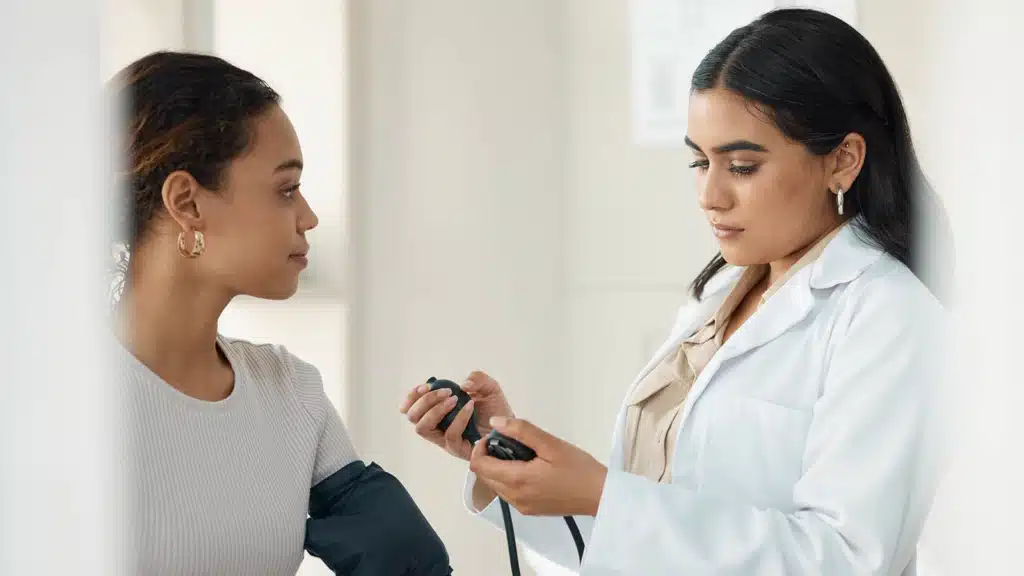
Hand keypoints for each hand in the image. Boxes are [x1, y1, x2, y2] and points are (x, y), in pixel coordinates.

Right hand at [400, 371, 513, 460]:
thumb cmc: (495, 410)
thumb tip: (463, 384)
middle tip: (445, 391)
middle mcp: (437, 425)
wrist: (510, 428)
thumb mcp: (488, 388)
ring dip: (435, 409)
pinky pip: (450, 435)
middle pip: (412, 416)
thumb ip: (478, 379)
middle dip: (424, 400)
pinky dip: (458, 418)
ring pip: (423, 428)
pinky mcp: (457, 448)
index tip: (425, 386)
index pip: (411, 406)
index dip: (412, 396)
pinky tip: (470, 407)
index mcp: (437, 410)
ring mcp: (445, 438)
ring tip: (453, 399)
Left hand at [469, 417, 607, 516]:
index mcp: (517, 480)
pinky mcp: (529, 510)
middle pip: (484, 476)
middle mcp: (514, 497)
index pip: (479, 466)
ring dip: (499, 468)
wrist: (600, 496)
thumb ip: (520, 431)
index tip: (495, 436)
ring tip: (522, 454)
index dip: (481, 447)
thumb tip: (495, 422)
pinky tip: (529, 468)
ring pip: (495, 485)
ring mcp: (521, 506)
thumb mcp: (550, 443)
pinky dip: (509, 478)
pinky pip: (508, 493)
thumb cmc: (579, 469)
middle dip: (489, 456)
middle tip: (510, 441)